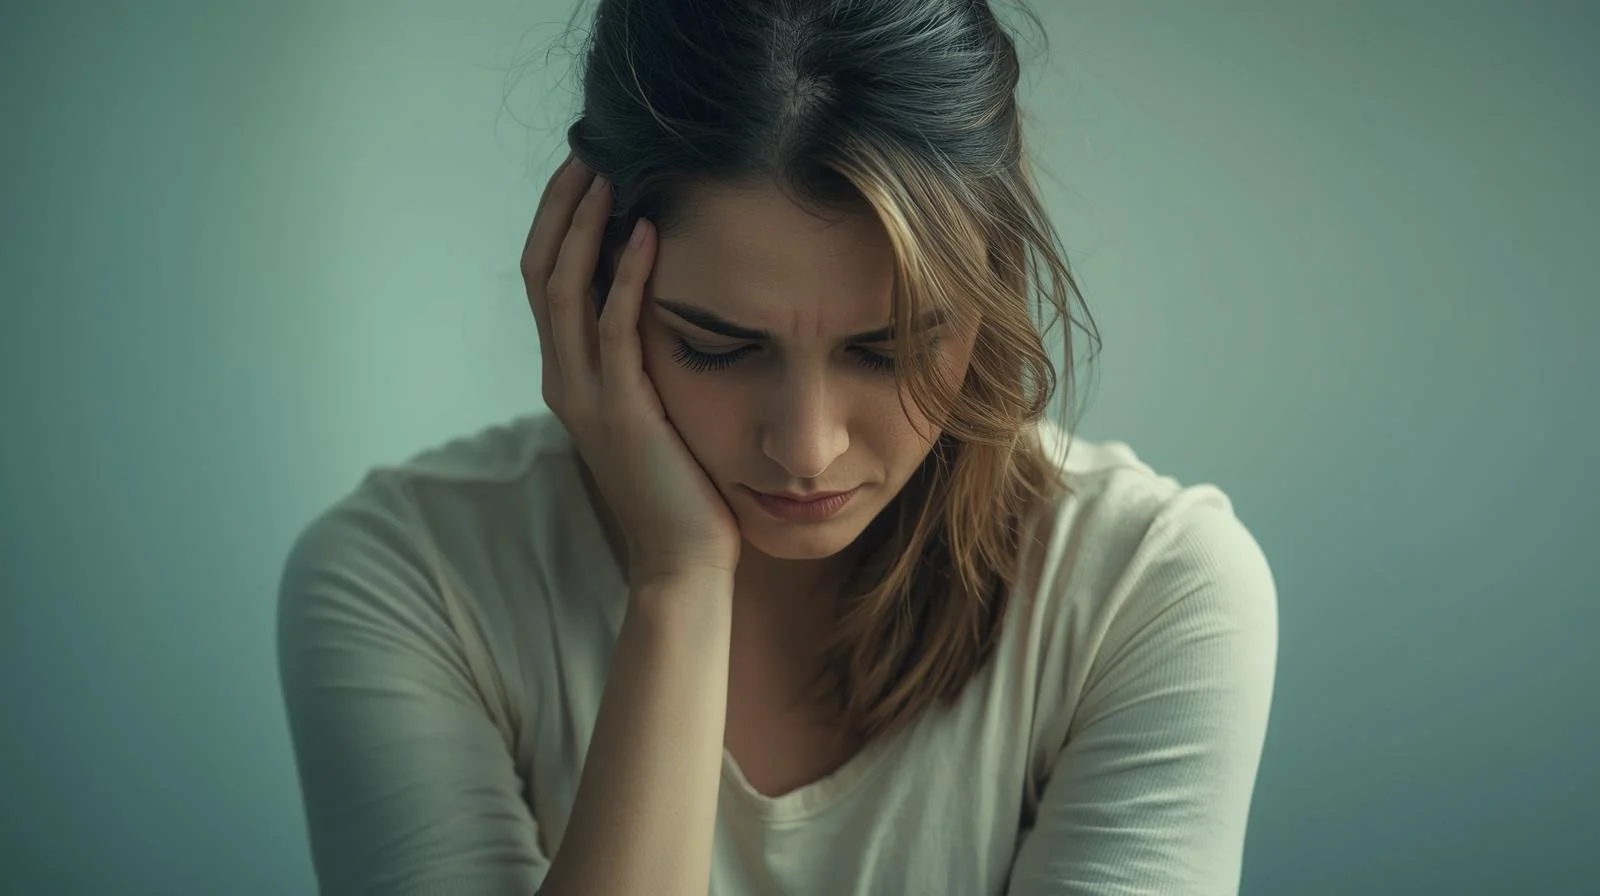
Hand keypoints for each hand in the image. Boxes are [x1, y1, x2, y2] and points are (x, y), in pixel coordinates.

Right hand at [521, 154, 741, 584]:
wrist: (683, 556)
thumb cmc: (680, 483)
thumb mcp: (652, 406)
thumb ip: (641, 359)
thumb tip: (660, 303)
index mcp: (568, 376)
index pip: (545, 280)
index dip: (557, 223)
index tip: (585, 172)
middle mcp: (564, 379)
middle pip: (541, 272)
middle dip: (562, 208)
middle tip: (588, 153)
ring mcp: (587, 395)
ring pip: (564, 290)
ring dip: (585, 227)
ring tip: (609, 174)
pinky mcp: (622, 409)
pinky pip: (615, 328)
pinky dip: (627, 276)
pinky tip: (647, 235)